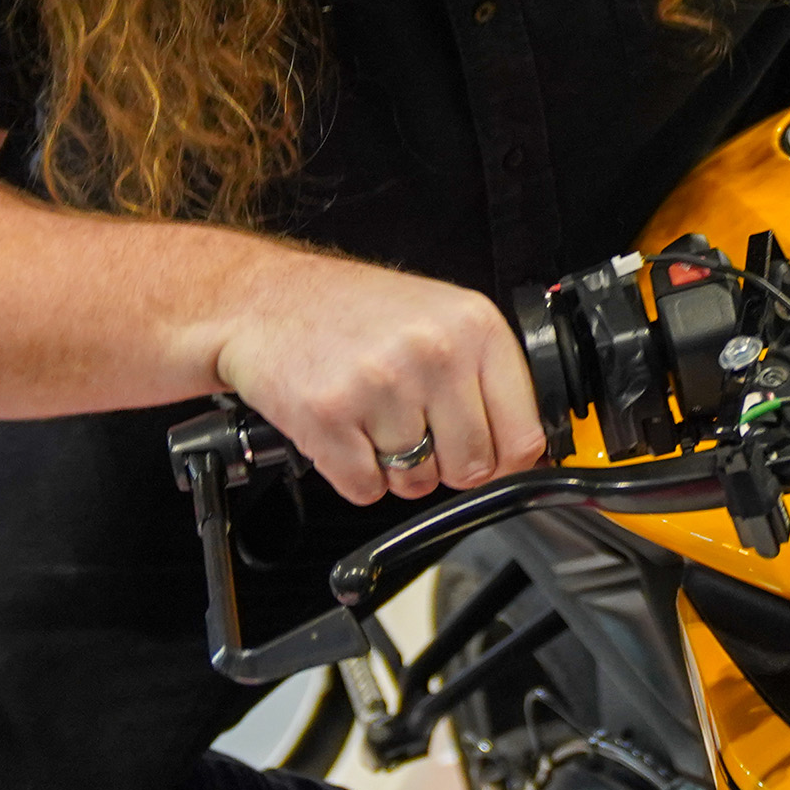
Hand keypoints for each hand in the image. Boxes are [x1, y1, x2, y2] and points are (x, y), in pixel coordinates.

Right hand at [210, 242, 549, 505]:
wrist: (263, 299)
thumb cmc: (352, 311)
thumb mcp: (439, 319)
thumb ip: (486, 378)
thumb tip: (526, 452)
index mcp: (472, 326)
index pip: (523, 434)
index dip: (505, 459)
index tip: (489, 458)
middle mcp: (431, 352)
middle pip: (471, 467)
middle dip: (443, 462)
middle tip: (412, 426)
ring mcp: (379, 386)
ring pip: (415, 482)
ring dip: (392, 466)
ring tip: (371, 416)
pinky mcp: (329, 418)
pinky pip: (365, 489)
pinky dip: (352, 474)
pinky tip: (343, 430)